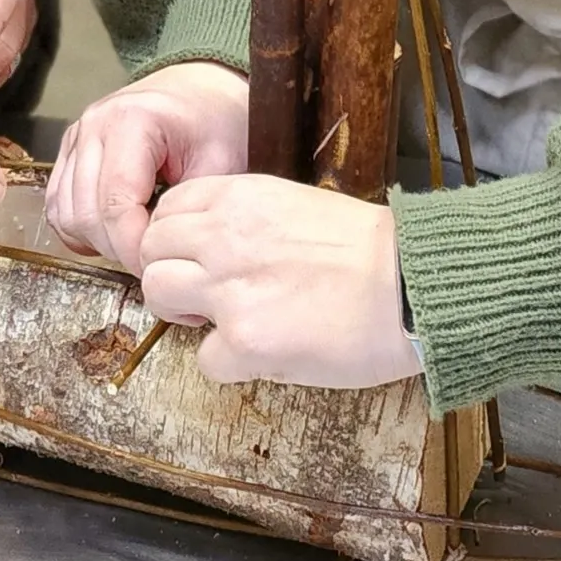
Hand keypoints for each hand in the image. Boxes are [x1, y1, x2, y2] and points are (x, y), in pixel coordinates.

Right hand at [43, 62, 249, 273]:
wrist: (200, 89)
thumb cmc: (215, 121)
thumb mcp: (221, 163)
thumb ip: (189, 210)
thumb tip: (162, 254)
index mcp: (131, 121)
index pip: (117, 205)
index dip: (134, 248)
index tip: (159, 265)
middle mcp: (94, 125)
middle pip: (87, 214)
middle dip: (119, 248)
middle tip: (153, 257)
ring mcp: (77, 136)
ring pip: (66, 214)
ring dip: (99, 241)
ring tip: (137, 241)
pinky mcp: (70, 150)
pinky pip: (59, 205)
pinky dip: (82, 228)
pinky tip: (114, 230)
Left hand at [139, 176, 421, 388]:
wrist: (409, 285)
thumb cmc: (368, 249)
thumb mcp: (295, 205)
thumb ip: (246, 219)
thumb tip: (216, 246)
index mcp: (239, 198)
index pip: (167, 210)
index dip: (175, 238)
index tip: (196, 256)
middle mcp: (224, 237)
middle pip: (150, 250)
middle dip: (169, 274)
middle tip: (203, 295)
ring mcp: (230, 289)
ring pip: (158, 294)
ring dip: (182, 314)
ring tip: (222, 323)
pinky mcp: (246, 340)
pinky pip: (204, 359)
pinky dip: (226, 363)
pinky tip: (260, 355)